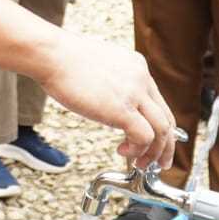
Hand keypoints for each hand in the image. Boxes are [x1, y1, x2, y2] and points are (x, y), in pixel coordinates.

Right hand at [36, 31, 175, 168]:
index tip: (153, 142)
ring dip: (154, 153)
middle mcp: (141, 79)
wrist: (52, 55)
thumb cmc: (63, 59)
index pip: (159, 102)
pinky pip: (144, 137)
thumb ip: (111, 82)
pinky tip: (124, 152)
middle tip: (158, 162)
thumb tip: (107, 100)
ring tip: (141, 164)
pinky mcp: (123, 109)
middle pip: (166, 119)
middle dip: (165, 146)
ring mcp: (135, 93)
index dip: (159, 127)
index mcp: (137, 68)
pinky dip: (138, 150)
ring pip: (162, 131)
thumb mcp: (98, 67)